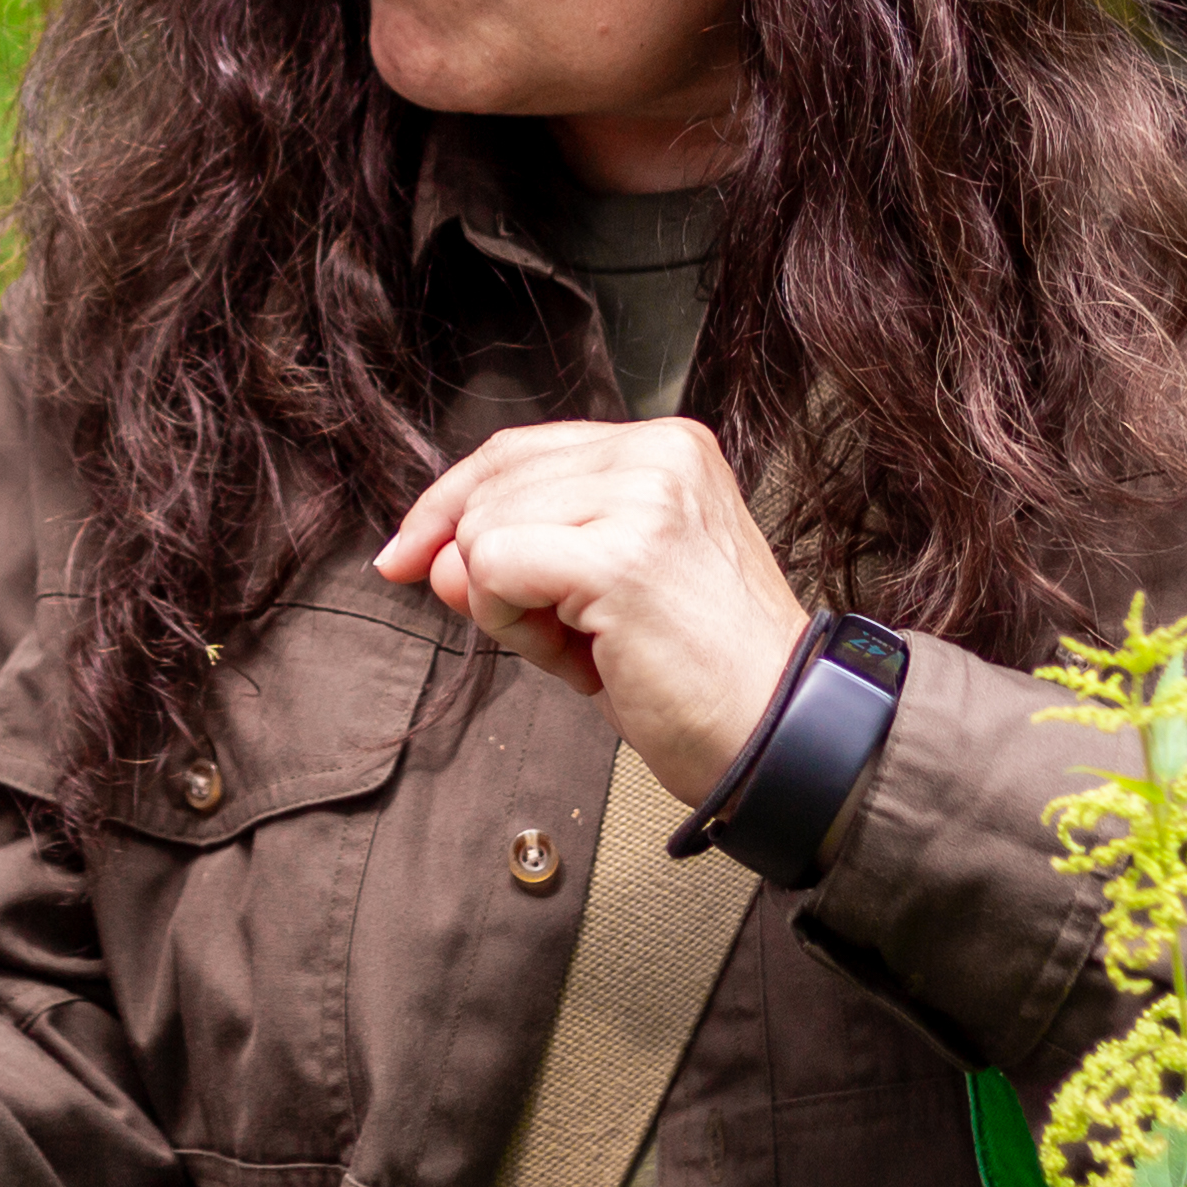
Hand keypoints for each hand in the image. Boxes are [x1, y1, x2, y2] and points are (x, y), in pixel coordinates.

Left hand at [378, 418, 810, 808]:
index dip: (450, 504)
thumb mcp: (598, 595)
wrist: (778, 738)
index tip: (407, 556)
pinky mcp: (619, 555)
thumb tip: (425, 554)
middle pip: (491, 485)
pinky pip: (492, 567)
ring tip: (588, 646)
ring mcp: (642, 498)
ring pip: (483, 528)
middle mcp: (659, 454)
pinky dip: (509, 620)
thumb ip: (518, 557)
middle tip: (564, 636)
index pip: (518, 451)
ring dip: (506, 606)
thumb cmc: (702, 677)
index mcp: (666, 448)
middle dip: (489, 573)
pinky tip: (575, 652)